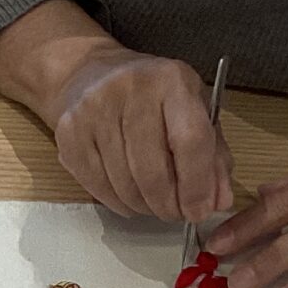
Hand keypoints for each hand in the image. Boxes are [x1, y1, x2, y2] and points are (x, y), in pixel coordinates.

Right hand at [45, 41, 232, 223]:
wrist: (88, 73)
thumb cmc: (151, 96)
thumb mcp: (192, 109)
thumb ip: (213, 155)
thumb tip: (219, 201)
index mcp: (170, 80)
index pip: (190, 141)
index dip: (197, 186)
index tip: (200, 211)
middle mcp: (130, 89)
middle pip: (153, 171)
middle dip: (168, 205)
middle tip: (176, 214)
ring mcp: (93, 111)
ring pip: (125, 185)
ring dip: (145, 207)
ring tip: (154, 204)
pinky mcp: (69, 134)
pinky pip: (98, 187)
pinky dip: (120, 203)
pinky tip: (130, 197)